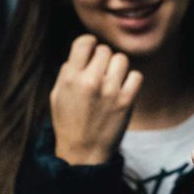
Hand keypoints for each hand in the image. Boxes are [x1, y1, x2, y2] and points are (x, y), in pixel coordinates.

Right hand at [50, 34, 142, 164]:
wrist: (83, 152)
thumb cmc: (68, 121)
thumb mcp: (57, 94)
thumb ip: (68, 70)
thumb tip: (83, 50)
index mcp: (71, 77)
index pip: (85, 41)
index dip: (89, 44)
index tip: (90, 52)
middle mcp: (90, 81)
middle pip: (105, 49)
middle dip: (102, 59)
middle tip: (99, 73)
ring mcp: (110, 90)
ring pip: (121, 59)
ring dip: (117, 68)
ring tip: (111, 81)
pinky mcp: (127, 100)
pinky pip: (136, 75)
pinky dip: (131, 81)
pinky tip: (122, 89)